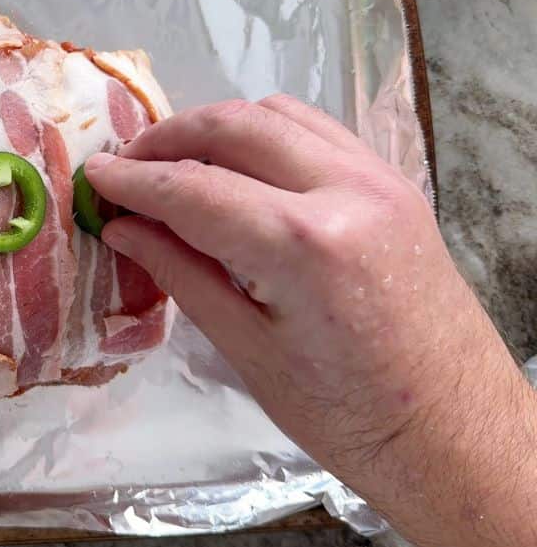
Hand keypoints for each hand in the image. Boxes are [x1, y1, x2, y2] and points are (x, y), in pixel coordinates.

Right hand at [85, 95, 536, 546]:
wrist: (452, 433)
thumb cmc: (345, 415)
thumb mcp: (247, 349)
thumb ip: (180, 273)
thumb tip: (122, 226)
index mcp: (304, 245)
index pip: (195, 187)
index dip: (134, 180)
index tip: (92, 177)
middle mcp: (347, 191)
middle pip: (235, 126)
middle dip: (168, 138)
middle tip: (125, 167)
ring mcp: (380, 179)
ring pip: (278, 114)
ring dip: (216, 128)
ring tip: (174, 165)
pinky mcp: (395, 184)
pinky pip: (317, 131)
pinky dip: (266, 135)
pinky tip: (238, 170)